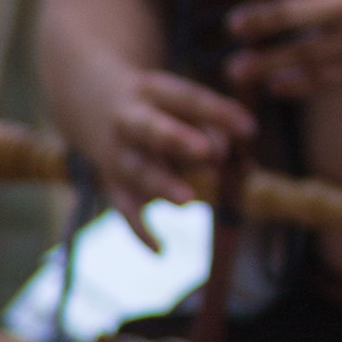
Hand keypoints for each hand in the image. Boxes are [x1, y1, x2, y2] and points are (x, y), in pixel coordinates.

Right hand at [66, 60, 250, 218]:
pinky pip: (123, 208)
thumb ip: (213, 126)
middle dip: (175, 138)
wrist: (91, 103)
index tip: (250, 129)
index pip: (186, 99)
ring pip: (136, 170)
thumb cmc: (158, 103)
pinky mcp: (111, 182)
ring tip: (188, 200)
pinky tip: (160, 250)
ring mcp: (116, 153)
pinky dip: (138, 230)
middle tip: (207, 151)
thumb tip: (244, 160)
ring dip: (161, 184)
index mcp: (151, 91)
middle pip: (149, 128)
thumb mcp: (179, 101)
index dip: (218, 113)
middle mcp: (128, 121)